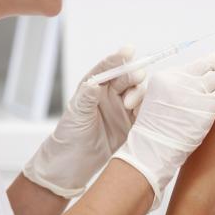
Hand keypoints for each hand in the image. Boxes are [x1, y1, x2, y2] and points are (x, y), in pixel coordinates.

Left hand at [23, 46, 145, 197]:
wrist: (72, 164)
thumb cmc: (69, 136)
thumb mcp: (75, 116)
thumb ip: (86, 99)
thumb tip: (94, 84)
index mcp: (93, 87)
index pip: (107, 67)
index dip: (119, 57)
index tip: (129, 50)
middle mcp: (109, 94)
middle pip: (126, 77)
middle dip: (132, 74)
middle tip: (135, 77)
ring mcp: (121, 108)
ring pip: (137, 92)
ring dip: (138, 93)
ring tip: (130, 104)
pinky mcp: (130, 123)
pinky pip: (143, 111)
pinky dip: (145, 109)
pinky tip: (141, 112)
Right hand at [112, 53, 214, 209]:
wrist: (153, 149)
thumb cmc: (157, 129)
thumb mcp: (157, 97)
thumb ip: (175, 84)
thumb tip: (200, 74)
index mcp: (165, 77)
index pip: (194, 63)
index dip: (208, 61)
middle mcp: (179, 81)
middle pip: (208, 65)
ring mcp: (193, 93)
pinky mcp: (207, 107)